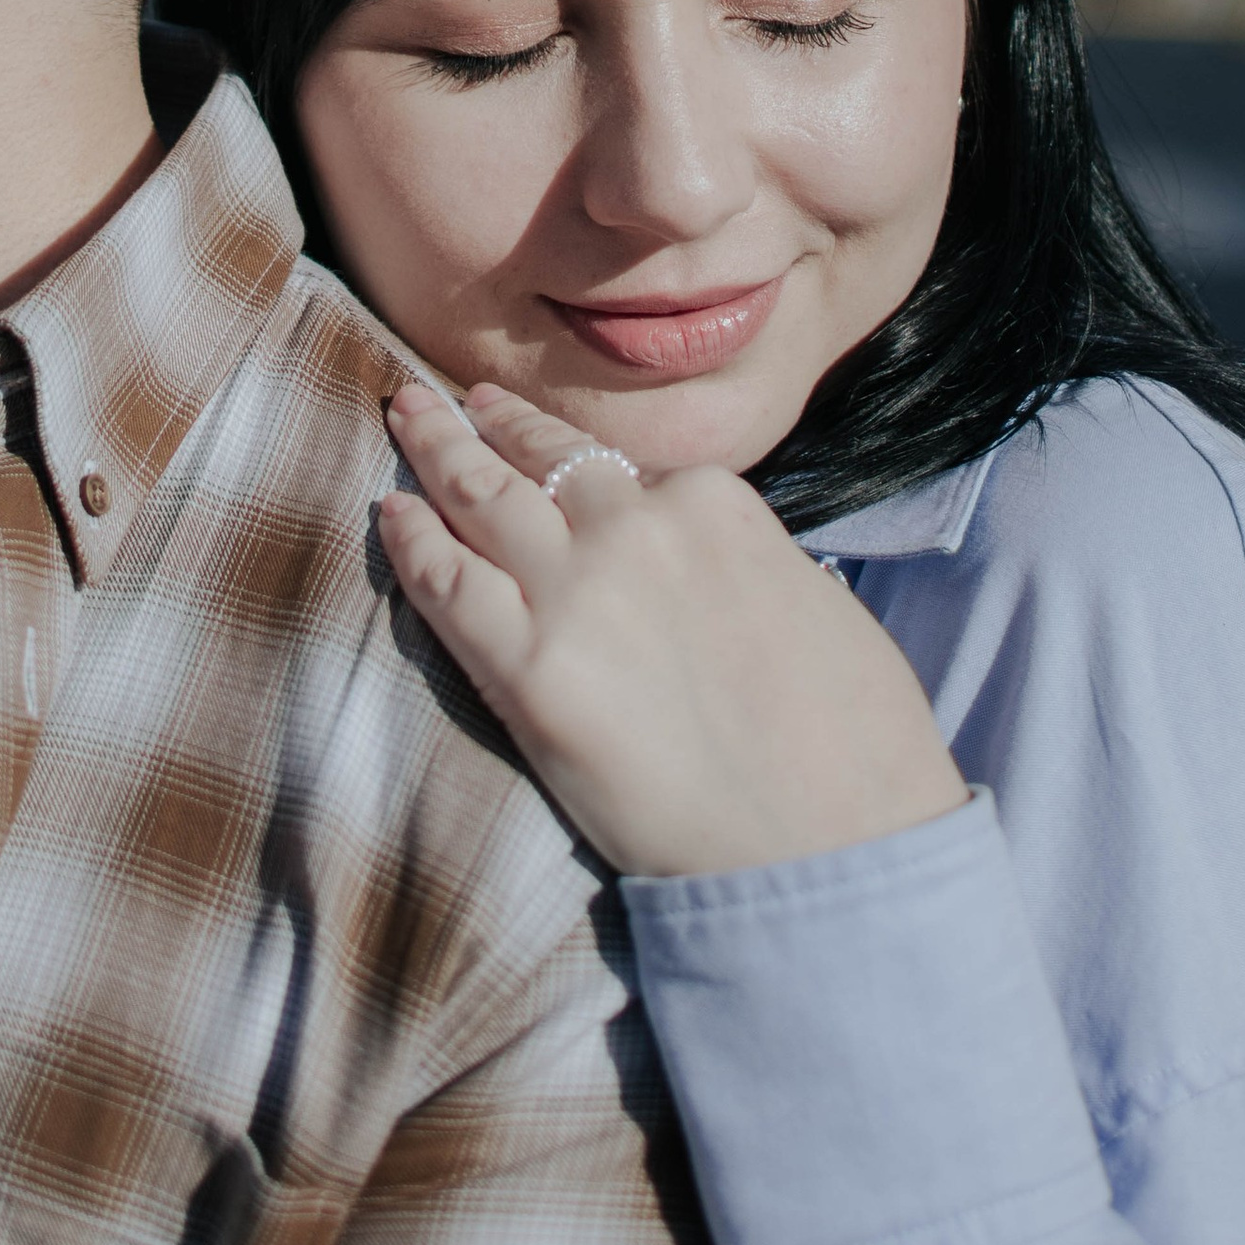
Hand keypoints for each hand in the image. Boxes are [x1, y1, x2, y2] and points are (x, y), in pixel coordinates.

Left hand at [381, 379, 968, 879]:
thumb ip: (743, 558)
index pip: (619, 468)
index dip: (565, 450)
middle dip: (482, 421)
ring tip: (402, 420)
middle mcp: (636, 525)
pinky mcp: (529, 669)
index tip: (529, 429)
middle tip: (437, 397)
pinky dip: (413, 544)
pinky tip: (391, 517)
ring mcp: (576, 590)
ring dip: (434, 452)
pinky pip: (448, 584)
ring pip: (481, 498)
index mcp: (713, 501)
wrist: (836, 847)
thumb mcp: (812, 599)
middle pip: (539, 458)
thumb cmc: (852, 743)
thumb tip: (714, 563)